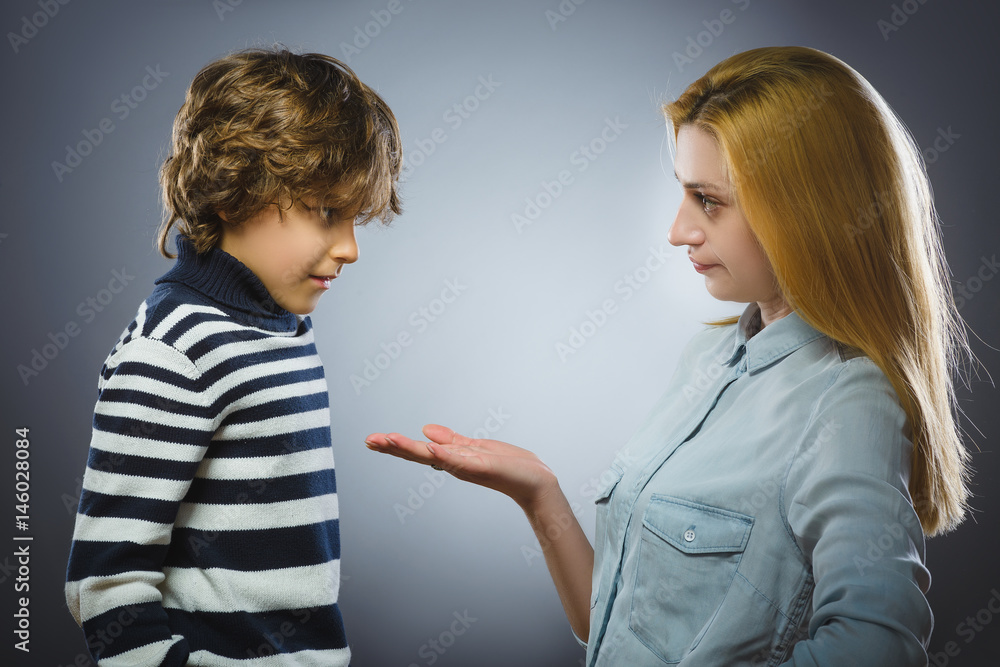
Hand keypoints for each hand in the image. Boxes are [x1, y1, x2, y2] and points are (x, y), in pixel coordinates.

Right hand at [365, 424, 557, 509]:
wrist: (534, 481)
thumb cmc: (508, 465)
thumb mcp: (475, 447)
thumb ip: (451, 440)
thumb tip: (426, 430)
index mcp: (452, 457)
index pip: (417, 449)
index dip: (395, 445)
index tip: (372, 439)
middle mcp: (454, 463)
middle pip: (417, 454)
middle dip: (393, 447)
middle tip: (369, 440)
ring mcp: (465, 466)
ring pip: (432, 456)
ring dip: (410, 448)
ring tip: (388, 440)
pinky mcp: (480, 467)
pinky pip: (458, 460)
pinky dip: (443, 454)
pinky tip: (428, 448)